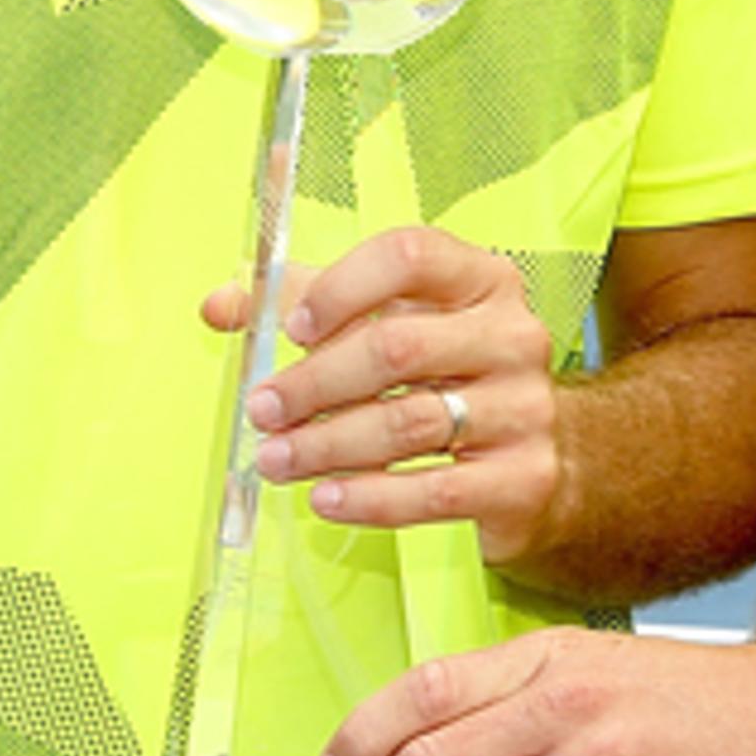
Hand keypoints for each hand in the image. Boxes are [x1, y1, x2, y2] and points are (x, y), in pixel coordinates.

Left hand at [203, 226, 567, 567]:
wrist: (537, 460)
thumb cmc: (450, 378)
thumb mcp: (391, 325)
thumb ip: (308, 305)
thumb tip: (219, 305)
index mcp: (481, 280)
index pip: (408, 257)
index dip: (341, 289)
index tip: (291, 327)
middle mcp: (513, 335)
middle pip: (398, 347)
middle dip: (316, 383)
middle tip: (264, 410)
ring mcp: (526, 407)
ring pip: (409, 423)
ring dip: (327, 445)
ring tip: (277, 460)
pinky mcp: (524, 477)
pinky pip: (434, 491)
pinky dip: (370, 498)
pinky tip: (326, 498)